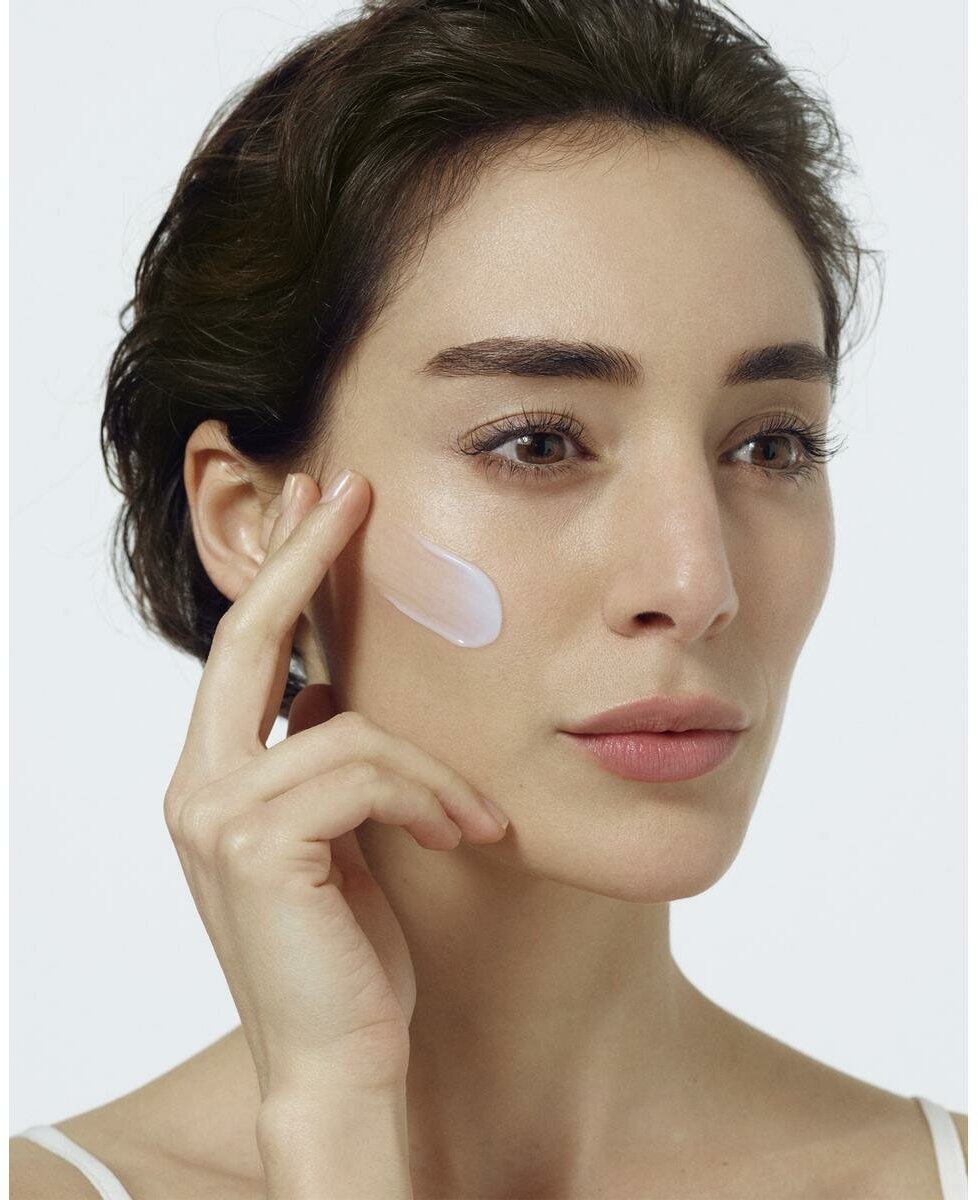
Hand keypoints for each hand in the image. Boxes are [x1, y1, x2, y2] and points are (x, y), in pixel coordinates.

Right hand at [163, 469, 508, 1099]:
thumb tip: (329, 684)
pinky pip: (367, 769)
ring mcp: (215, 813)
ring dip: (431, 770)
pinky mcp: (257, 844)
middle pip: (247, 637)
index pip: (243, 650)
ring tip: (475, 822)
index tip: (317, 500)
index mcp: (215, 779)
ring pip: (345, 723)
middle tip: (348, 487)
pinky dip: (432, 797)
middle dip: (301, 554)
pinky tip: (466, 836)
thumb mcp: (341, 836)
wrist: (342, 1060)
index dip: (280, 569)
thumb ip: (324, 760)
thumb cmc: (350, 950)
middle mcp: (196, 787)